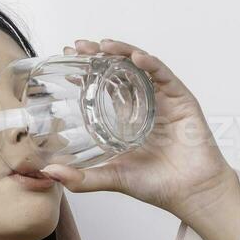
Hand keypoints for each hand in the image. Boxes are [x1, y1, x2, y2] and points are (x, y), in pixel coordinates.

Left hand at [40, 38, 239, 228]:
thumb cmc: (157, 185)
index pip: (104, 86)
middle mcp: (145, 104)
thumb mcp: (112, 178)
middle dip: (99, 55)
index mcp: (128, 118)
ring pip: (141, 67)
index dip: (87, 71)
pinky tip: (136, 58)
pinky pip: (165, 76)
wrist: (190, 194)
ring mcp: (164, 100)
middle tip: (79, 46)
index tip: (67, 60)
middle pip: (120, 70)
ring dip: (122, 52)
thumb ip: (83, 178)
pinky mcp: (182, 101)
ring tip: (104, 45)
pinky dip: (151, 64)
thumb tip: (49, 173)